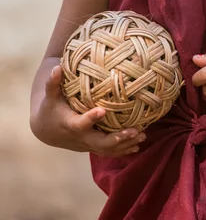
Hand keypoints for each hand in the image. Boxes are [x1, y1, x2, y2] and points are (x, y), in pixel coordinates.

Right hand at [31, 65, 145, 156]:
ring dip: (125, 145)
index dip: (91, 119)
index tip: (103, 110)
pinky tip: (138, 144)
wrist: (48, 130)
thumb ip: (53, 83)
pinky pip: (109, 152)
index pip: (81, 123)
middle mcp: (80, 138)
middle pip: (100, 143)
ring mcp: (88, 144)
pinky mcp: (93, 147)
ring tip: (142, 135)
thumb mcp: (50, 96)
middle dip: (118, 138)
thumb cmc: (51, 108)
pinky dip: (123, 150)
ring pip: (107, 150)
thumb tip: (57, 67)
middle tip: (135, 130)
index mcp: (70, 124)